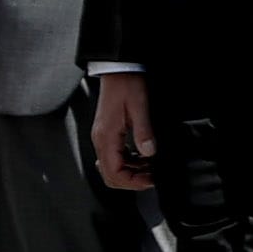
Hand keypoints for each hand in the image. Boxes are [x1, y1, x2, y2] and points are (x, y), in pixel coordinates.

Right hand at [89, 71, 156, 191]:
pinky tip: (143, 158)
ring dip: (131, 172)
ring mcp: (102, 137)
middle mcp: (100, 140)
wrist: (118, 69)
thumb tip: (149, 153)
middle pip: (110, 175)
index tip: (151, 180)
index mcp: (106, 137)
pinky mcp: (107, 133)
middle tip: (152, 178)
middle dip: (131, 181)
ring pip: (112, 167)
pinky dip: (128, 162)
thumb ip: (143, 132)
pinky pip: (115, 156)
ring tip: (151, 168)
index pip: (114, 173)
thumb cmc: (126, 84)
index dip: (132, 182)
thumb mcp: (139, 107)